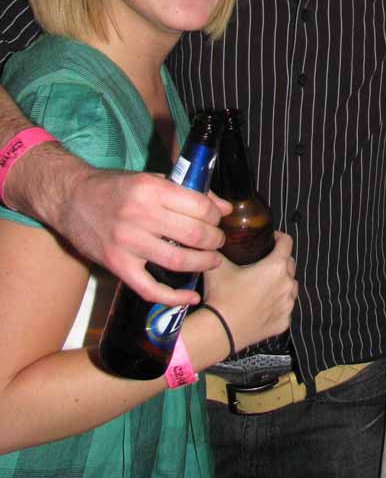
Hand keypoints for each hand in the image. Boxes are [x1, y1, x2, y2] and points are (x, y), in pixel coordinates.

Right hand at [53, 162, 228, 305]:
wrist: (70, 199)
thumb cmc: (114, 187)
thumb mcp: (151, 180)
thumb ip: (187, 192)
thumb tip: (224, 207)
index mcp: (151, 189)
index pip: (199, 207)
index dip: (216, 216)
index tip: (217, 220)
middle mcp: (140, 215)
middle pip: (194, 235)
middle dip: (215, 240)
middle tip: (217, 241)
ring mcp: (127, 243)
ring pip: (179, 261)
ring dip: (204, 263)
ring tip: (211, 260)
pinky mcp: (117, 265)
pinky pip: (150, 288)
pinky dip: (174, 298)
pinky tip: (191, 297)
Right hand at [203, 231, 297, 350]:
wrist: (220, 331)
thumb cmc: (222, 296)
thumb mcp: (218, 265)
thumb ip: (219, 248)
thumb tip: (217, 239)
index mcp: (276, 267)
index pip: (287, 242)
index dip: (278, 237)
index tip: (270, 239)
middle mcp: (287, 284)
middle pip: (290, 264)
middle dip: (280, 261)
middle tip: (263, 264)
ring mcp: (288, 305)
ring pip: (291, 286)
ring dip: (282, 282)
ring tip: (264, 285)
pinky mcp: (284, 321)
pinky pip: (286, 307)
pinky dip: (278, 304)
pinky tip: (263, 305)